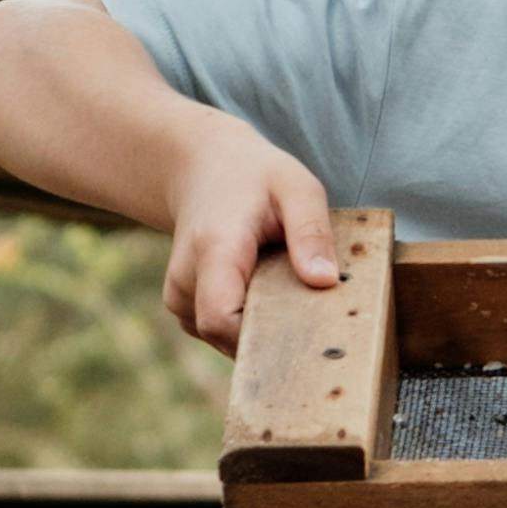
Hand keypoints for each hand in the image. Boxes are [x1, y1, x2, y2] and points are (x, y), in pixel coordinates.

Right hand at [161, 113, 337, 356]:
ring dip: (263, 328)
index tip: (309, 329)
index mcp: (212, 250)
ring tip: (291, 292)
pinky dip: (250, 323)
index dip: (263, 336)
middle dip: (273, 336)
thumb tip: (325, 281)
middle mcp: (185, 281)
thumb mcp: (297, 188)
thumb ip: (311, 232)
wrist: (205, 168)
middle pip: (226, 336)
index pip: (221, 319)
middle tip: (315, 316)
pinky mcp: (187, 308)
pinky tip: (271, 294)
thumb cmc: (256, 176)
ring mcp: (181, 298)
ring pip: (226, 339)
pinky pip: (223, 333)